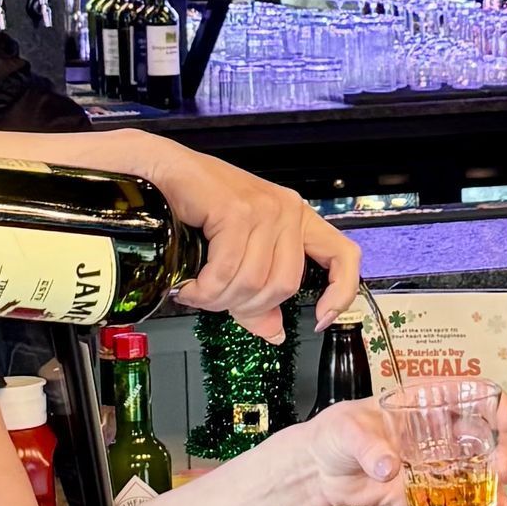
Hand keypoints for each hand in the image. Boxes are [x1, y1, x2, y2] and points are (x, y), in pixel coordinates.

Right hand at [129, 140, 359, 340]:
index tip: (320, 319)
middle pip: (285, 285)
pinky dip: (205, 289)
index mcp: (297, 219)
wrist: (162, 172)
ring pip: (254, 282)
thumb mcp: (236, 254)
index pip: (344, 256)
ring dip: (218, 299)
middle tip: (216, 302)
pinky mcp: (238, 211)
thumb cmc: (197, 206)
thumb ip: (257, 295)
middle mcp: (288, 210)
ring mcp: (266, 208)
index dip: (340, 292)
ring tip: (197, 293)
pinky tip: (190, 287)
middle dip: (246, 306)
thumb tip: (273, 333)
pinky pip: (228, 270)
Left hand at [291, 390, 506, 505]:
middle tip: (504, 473)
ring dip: (491, 494)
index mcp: (420, 406)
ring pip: (471, 478)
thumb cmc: (331, 435)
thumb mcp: (346, 430)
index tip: (504, 421)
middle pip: (479, 440)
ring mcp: (428, 467)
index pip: (465, 395)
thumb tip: (389, 465)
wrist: (315, 471)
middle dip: (500, 456)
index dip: (492, 404)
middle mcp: (432, 435)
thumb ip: (368, 446)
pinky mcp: (418, 496)